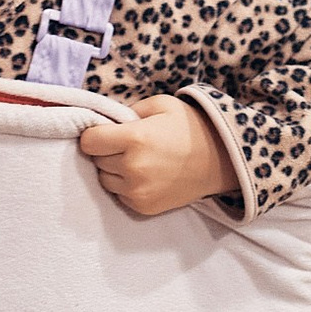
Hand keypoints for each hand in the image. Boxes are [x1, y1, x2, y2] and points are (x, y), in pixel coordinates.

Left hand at [78, 96, 234, 214]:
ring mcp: (138, 191)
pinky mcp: (143, 207)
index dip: (95, 135)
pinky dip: (126, 186)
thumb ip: (128, 110)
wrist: (222, 160)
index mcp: (134, 138)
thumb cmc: (190, 127)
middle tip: (128, 145)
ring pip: (105, 180)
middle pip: (96, 160)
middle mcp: (132, 168)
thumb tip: (106, 121)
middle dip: (107, 151)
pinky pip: (120, 195)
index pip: (88, 142)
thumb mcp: (161, 104)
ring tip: (137, 160)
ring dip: (114, 170)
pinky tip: (146, 175)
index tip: (106, 133)